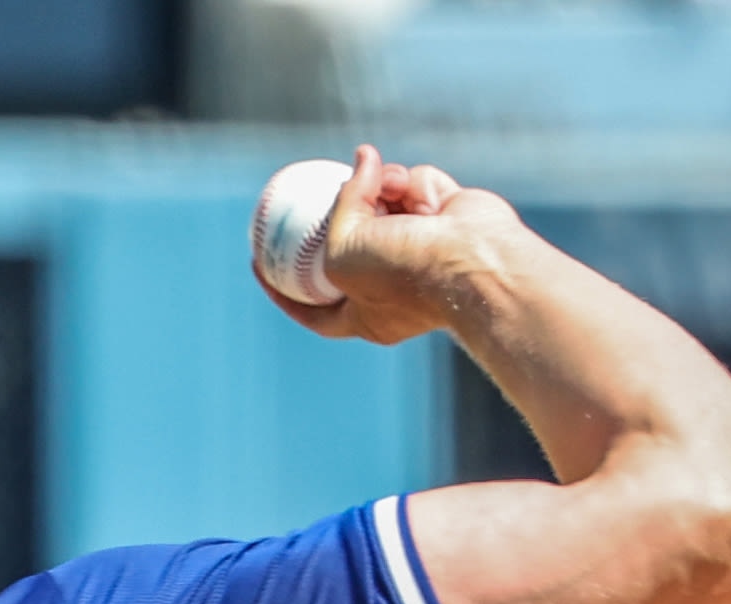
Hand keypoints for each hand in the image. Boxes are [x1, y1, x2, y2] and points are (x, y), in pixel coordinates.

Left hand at [257, 144, 524, 346]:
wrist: (474, 260)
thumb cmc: (405, 272)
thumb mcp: (342, 251)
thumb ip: (340, 209)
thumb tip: (362, 161)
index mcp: (364, 316)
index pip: (311, 307)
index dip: (281, 287)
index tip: (257, 261)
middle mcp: (392, 286)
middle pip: (349, 243)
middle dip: (340, 215)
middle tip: (323, 190)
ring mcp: (421, 249)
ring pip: (381, 204)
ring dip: (379, 190)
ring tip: (390, 190)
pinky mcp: (446, 216)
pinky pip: (415, 187)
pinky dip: (413, 183)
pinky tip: (421, 192)